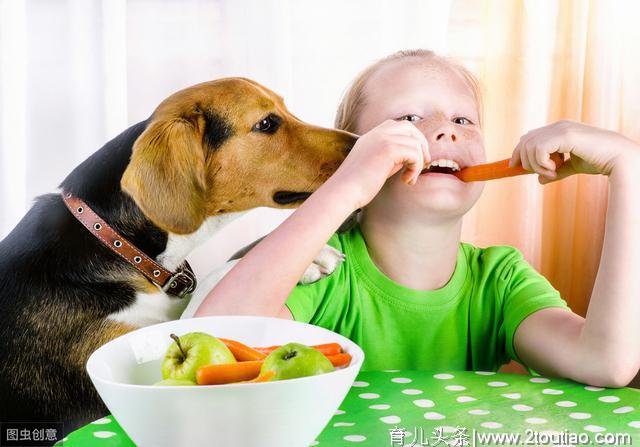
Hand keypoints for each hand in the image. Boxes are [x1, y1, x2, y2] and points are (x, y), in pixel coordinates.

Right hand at [322, 120, 429, 208]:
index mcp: (371, 136)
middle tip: (423, 164)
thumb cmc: (356, 186)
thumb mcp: (375, 166)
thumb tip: (411, 156)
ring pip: (415, 142)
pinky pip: (414, 153)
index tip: (414, 160)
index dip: (411, 140)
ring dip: (418, 162)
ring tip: (409, 178)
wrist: (343, 192)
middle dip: (421, 145)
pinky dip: (415, 168)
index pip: (398, 127)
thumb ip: (391, 157)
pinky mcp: (388, 149)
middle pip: (409, 128)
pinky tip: (406, 180)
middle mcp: (377, 133)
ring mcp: (382, 139)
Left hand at [508, 120, 639, 183]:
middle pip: (525, 140)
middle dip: (525, 160)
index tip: (514, 167)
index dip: (518, 152)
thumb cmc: (600, 161)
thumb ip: (557, 171)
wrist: (619, 158)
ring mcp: (561, 128)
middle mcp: (558, 126)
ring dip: (537, 165)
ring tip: (553, 173)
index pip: (528, 137)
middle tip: (543, 173)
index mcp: (559, 129)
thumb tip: (539, 180)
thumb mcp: (574, 166)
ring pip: (529, 146)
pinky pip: (539, 149)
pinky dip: (542, 164)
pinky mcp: (565, 135)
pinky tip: (556, 170)